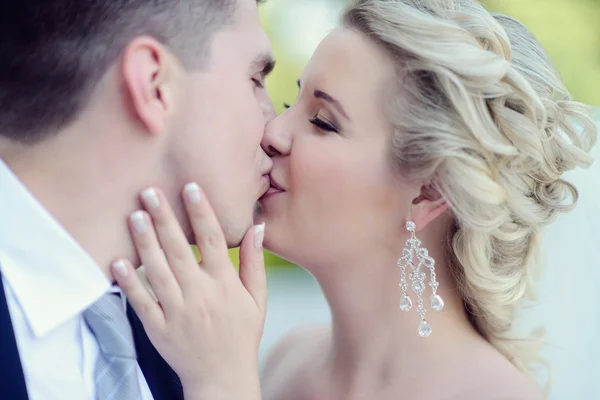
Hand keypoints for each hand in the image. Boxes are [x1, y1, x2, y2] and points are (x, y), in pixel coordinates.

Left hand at [111, 183, 266, 398]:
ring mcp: (177, 312)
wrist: (223, 378)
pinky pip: (141, 302)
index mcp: (225, 284)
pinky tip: (118, 261)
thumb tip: (257, 227)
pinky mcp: (159, 328)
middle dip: (165, 218)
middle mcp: (200, 294)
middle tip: (149, 190)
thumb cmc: (242, 335)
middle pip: (180, 250)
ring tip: (135, 215)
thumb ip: (255, 263)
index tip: (190, 187)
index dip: (202, 212)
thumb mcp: (258, 300)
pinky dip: (129, 282)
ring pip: (158, 271)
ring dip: (145, 242)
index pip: (214, 240)